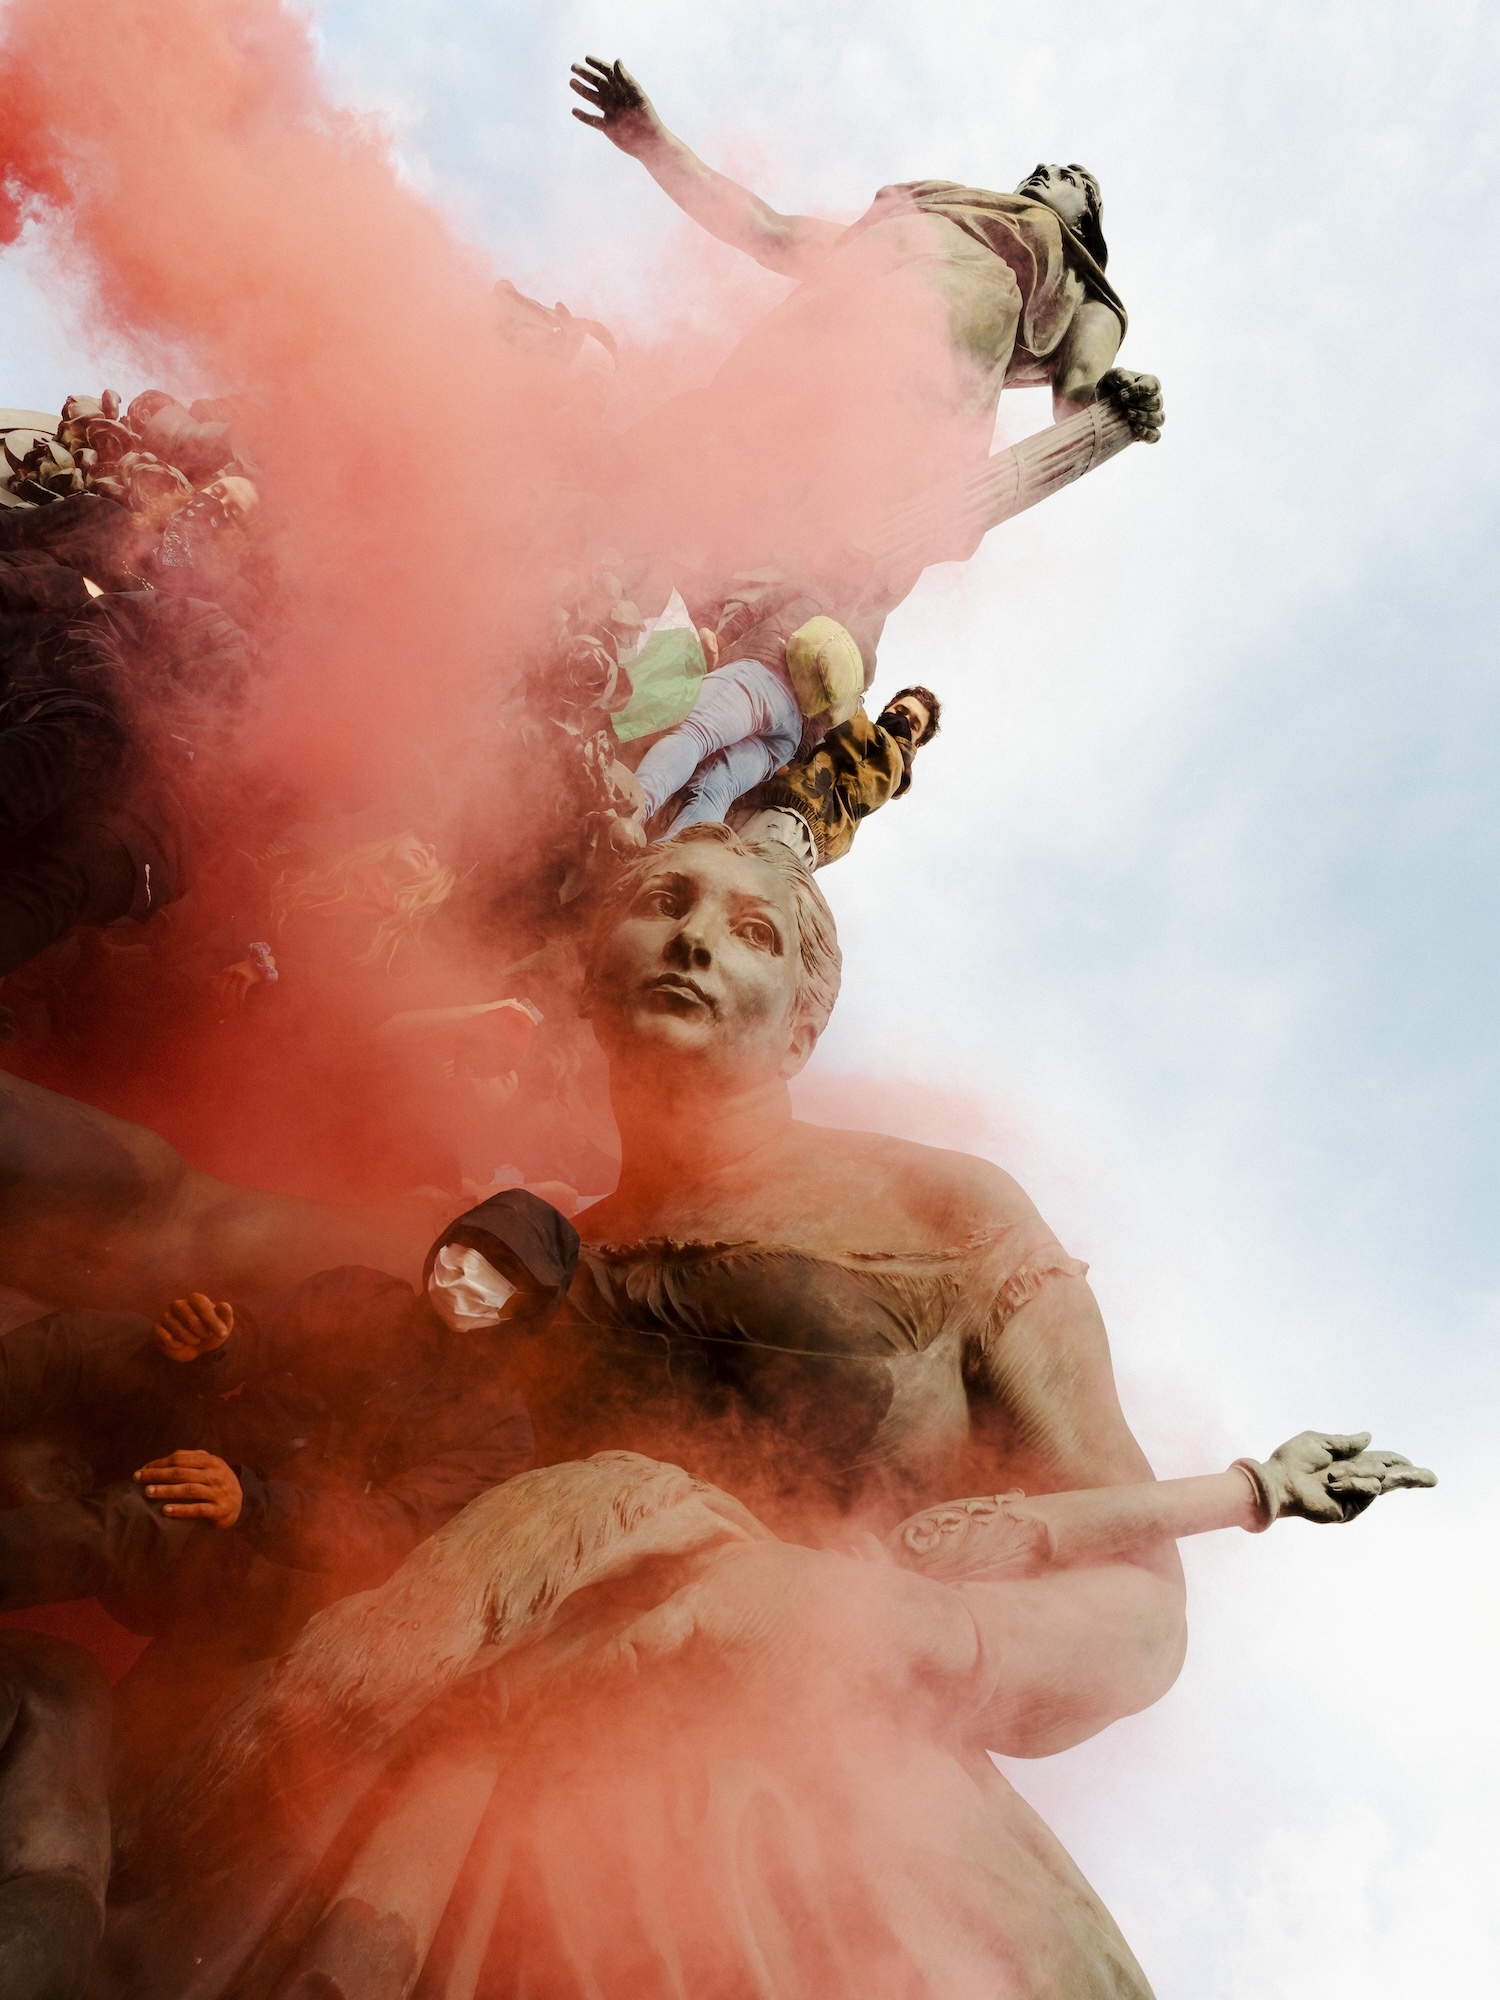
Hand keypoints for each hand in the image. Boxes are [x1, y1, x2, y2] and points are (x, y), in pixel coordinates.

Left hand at [134, 1449, 242, 1526]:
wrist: (243, 1502)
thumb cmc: (217, 1482)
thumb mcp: (210, 1467)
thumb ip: (191, 1461)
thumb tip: (159, 1463)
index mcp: (210, 1461)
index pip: (180, 1459)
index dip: (159, 1463)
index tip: (141, 1470)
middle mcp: (215, 1474)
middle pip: (181, 1472)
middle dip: (157, 1475)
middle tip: (138, 1479)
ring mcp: (218, 1492)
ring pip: (189, 1489)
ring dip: (166, 1490)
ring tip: (148, 1492)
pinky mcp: (220, 1509)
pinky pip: (198, 1509)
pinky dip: (181, 1509)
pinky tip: (166, 1510)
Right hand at [153, 1292, 232, 1362]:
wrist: (196, 1348)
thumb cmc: (210, 1332)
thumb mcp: (223, 1326)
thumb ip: (225, 1315)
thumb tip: (224, 1306)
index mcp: (195, 1299)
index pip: (202, 1305)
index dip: (212, 1320)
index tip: (222, 1334)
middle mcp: (178, 1304)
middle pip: (190, 1319)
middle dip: (202, 1332)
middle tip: (205, 1336)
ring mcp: (166, 1316)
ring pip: (178, 1330)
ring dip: (190, 1340)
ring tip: (194, 1340)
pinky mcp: (157, 1329)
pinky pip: (166, 1338)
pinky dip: (176, 1345)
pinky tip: (180, 1344)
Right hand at [569, 57, 661, 154]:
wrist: (649, 142)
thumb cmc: (647, 118)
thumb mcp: (636, 96)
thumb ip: (625, 79)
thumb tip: (616, 61)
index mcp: (623, 89)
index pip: (608, 74)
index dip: (598, 64)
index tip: (586, 58)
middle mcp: (615, 99)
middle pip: (597, 83)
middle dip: (585, 74)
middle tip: (573, 67)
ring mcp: (610, 113)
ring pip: (593, 98)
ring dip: (582, 90)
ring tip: (571, 82)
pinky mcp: (608, 127)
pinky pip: (593, 120)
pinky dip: (583, 116)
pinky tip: (574, 111)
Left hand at [1099, 368, 1162, 441]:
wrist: (1100, 403)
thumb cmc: (1109, 387)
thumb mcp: (1110, 376)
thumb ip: (1120, 374)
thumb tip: (1129, 382)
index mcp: (1149, 383)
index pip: (1153, 386)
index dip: (1139, 390)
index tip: (1121, 395)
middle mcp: (1154, 400)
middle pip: (1156, 403)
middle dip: (1138, 404)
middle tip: (1121, 405)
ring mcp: (1152, 416)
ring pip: (1159, 419)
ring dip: (1144, 418)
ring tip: (1127, 415)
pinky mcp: (1146, 431)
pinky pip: (1155, 436)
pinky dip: (1147, 434)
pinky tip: (1135, 429)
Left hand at [1255, 1431, 1436, 1523]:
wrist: (1279, 1481)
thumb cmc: (1293, 1459)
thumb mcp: (1320, 1442)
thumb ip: (1346, 1443)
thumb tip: (1369, 1437)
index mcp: (1348, 1463)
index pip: (1380, 1462)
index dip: (1395, 1461)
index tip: (1410, 1461)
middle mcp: (1354, 1480)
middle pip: (1390, 1479)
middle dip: (1411, 1477)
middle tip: (1433, 1478)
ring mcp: (1353, 1497)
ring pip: (1378, 1482)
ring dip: (1358, 1474)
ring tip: (1332, 1478)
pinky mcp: (1350, 1511)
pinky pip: (1367, 1491)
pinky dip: (1354, 1483)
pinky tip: (1336, 1483)